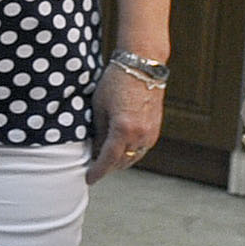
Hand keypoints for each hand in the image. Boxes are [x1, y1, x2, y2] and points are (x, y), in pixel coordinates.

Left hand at [88, 65, 164, 182]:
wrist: (142, 66)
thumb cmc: (116, 82)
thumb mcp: (99, 106)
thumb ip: (98, 131)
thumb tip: (95, 149)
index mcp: (123, 129)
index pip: (107, 160)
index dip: (97, 172)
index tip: (89, 179)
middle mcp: (140, 135)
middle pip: (121, 162)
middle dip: (107, 167)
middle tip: (93, 166)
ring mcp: (150, 134)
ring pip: (133, 158)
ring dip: (119, 161)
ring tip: (105, 158)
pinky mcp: (155, 130)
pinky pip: (141, 149)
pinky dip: (129, 152)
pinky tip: (119, 148)